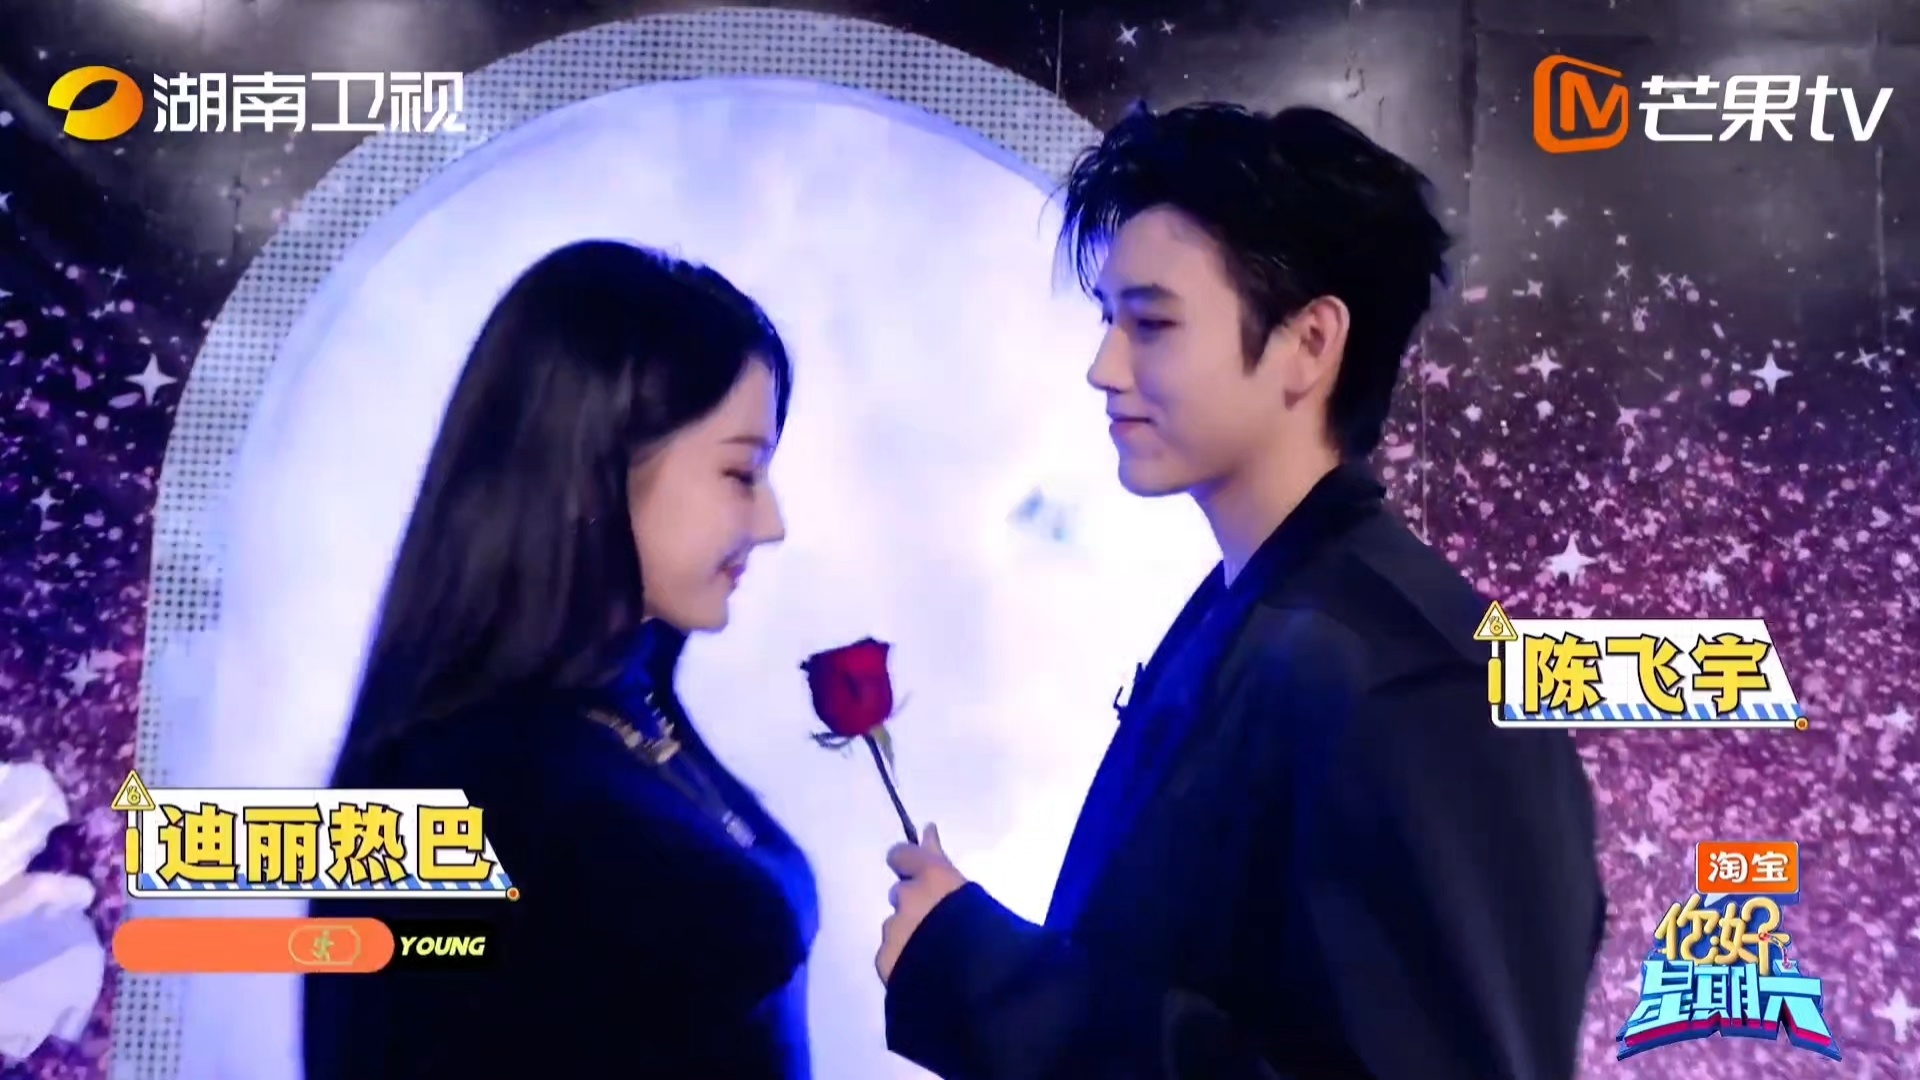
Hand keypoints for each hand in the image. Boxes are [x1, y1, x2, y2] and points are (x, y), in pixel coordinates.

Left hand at [877, 823, 966, 984]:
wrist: (976, 984)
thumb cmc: (992, 932)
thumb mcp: (975, 893)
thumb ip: (944, 865)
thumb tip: (927, 829)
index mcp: (933, 878)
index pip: (903, 855)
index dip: (907, 862)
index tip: (914, 870)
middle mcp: (907, 899)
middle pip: (901, 894)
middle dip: (914, 905)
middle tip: (937, 924)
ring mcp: (892, 932)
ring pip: (896, 927)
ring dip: (909, 935)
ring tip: (935, 957)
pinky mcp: (885, 962)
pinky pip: (892, 955)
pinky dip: (903, 960)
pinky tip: (923, 976)